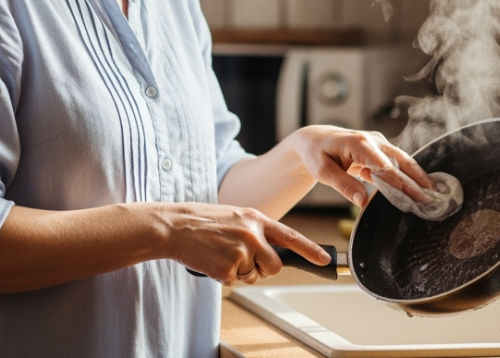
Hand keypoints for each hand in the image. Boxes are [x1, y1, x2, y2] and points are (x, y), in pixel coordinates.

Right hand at [158, 202, 329, 285]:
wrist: (175, 226)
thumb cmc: (203, 222)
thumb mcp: (235, 216)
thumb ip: (255, 231)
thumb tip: (271, 254)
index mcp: (256, 219)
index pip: (290, 236)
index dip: (310, 249)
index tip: (324, 259)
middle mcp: (253, 234)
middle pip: (274, 266)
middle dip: (262, 269)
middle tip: (242, 260)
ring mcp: (241, 251)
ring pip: (254, 276)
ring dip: (240, 273)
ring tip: (221, 254)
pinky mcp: (227, 267)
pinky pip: (235, 282)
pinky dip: (224, 277)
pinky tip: (213, 261)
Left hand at [287, 126, 436, 207]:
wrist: (314, 140)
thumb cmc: (317, 154)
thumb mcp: (323, 172)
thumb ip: (344, 185)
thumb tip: (363, 201)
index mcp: (359, 144)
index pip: (385, 168)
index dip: (402, 184)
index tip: (416, 197)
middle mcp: (372, 141)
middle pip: (401, 162)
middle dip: (418, 180)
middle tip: (433, 198)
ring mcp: (378, 143)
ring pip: (402, 160)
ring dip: (417, 176)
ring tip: (432, 192)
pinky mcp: (379, 149)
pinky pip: (395, 162)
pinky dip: (406, 175)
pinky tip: (416, 188)